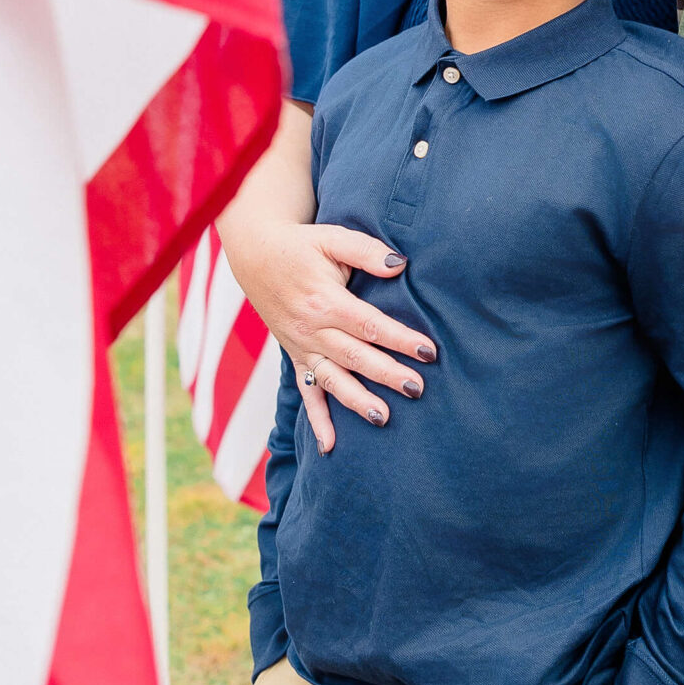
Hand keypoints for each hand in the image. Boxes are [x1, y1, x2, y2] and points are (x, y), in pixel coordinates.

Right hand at [242, 217, 434, 455]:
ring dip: (357, 401)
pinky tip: (329, 447)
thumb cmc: (301, 245)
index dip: (399, 339)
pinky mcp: (295, 357)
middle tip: (417, 388)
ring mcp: (301, 347)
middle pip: (355, 356)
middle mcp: (311, 329)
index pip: (368, 324)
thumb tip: (400, 264)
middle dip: (387, 373)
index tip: (428, 351)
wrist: (255, 255)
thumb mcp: (332, 238)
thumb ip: (366, 251)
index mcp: (324, 300)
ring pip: (333, 380)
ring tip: (384, 417)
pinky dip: (316, 420)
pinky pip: (306, 392)